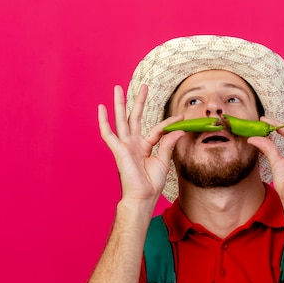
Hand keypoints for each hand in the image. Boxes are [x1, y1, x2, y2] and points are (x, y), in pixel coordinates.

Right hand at [98, 84, 184, 200]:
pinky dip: (103, 121)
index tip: (181, 118)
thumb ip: (168, 144)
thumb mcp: (163, 161)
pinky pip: (108, 133)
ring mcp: (124, 145)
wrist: (143, 196)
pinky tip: (101, 108)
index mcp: (144, 147)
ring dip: (120, 104)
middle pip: (135, 117)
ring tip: (118, 88)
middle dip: (138, 101)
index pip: (157, 129)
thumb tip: (178, 130)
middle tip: (143, 86)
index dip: (169, 123)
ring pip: (121, 120)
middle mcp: (133, 143)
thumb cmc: (151, 183)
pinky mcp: (118, 150)